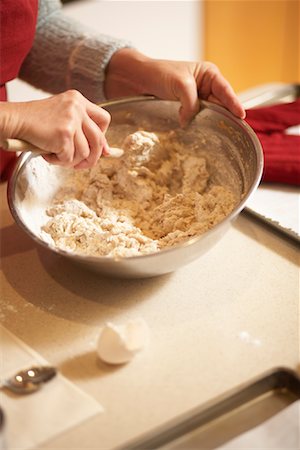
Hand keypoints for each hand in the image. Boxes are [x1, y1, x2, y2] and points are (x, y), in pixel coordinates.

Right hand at [0, 90, 110, 168]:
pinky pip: (69, 158)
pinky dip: (59, 161)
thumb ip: (83, 130)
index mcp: (78, 100)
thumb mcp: (63, 118)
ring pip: (84, 152)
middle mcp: (77, 107)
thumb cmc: (35, 121)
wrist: (15, 120)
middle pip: (98, 139)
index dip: (104, 137)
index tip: (101, 150)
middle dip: (93, 157)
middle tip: (81, 165)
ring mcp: (71, 120)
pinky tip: (48, 155)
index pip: (104, 119)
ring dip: (72, 161)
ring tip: (57, 157)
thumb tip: (106, 152)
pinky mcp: (64, 134)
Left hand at [105, 49, 244, 126]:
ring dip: (211, 124)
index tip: (241, 116)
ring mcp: (196, 101)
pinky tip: (200, 136)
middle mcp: (205, 88)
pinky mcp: (185, 112)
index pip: (225, 91)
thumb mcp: (180, 84)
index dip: (234, 104)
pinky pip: (196, 121)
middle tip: (234, 132)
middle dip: (225, 117)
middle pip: (220, 105)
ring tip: (220, 137)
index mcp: (208, 75)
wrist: (136, 80)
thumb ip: (190, 102)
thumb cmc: (159, 73)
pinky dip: (197, 127)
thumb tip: (189, 121)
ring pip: (209, 115)